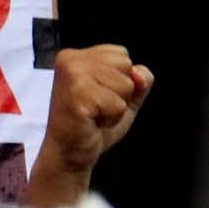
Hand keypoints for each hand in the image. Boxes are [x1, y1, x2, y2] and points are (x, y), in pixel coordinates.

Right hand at [25, 43, 151, 207]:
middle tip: (96, 106)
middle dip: (121, 91)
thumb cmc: (93, 124)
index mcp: (75, 55)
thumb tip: (138, 74)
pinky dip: (111, 118)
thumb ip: (139, 79)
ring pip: (125, 84)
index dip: (120, 79)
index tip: (98, 95)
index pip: (122, 54)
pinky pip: (118, 104)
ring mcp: (72, 75)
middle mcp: (70, 59)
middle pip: (126, 65)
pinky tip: (92, 122)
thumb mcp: (124, 96)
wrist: (69, 152)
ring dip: (117, 106)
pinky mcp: (77, 94)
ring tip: (94, 114)